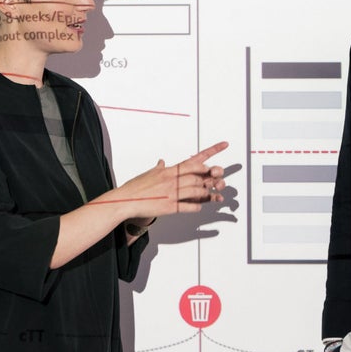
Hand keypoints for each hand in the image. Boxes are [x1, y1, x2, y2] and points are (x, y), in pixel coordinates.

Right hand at [107, 142, 228, 218]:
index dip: (212, 151)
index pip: (194, 159)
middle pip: (199, 177)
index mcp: (169, 170)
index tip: (225, 144)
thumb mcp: (149, 174)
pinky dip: (196, 206)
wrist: (125, 200)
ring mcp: (172, 193)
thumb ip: (159, 168)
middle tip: (217, 181)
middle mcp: (172, 180)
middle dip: (209, 179)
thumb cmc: (135, 187)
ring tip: (210, 196)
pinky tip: (198, 206)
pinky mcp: (170, 207)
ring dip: (205, 194)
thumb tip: (162, 162)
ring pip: (197, 191)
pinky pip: (189, 206)